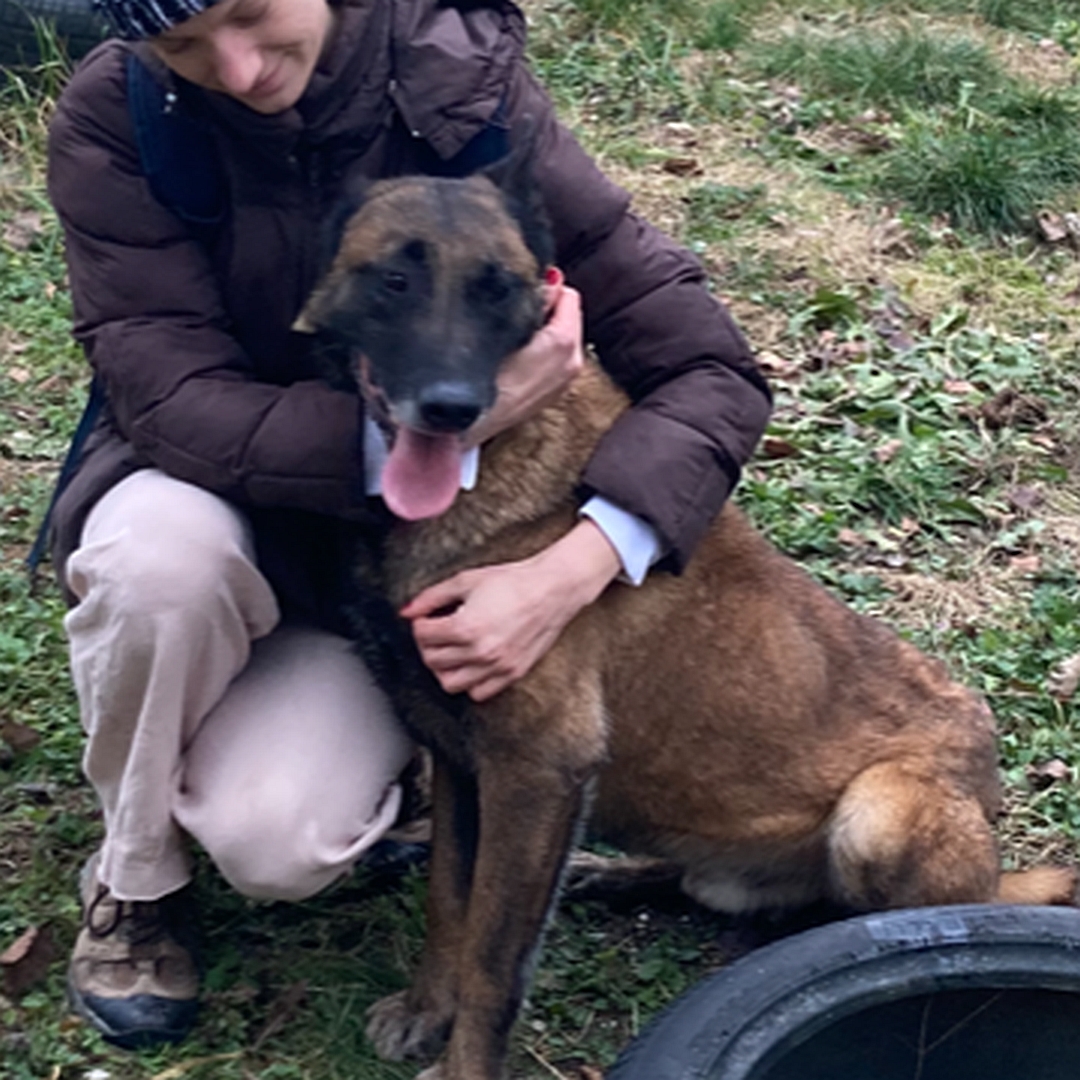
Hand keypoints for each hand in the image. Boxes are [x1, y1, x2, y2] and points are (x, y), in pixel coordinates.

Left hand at [400, 520, 620, 701]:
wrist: (552, 588)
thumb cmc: (513, 581)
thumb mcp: (466, 581)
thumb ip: (432, 597)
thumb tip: (407, 611)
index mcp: (466, 627)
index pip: (423, 637)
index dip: (421, 625)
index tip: (427, 619)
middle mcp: (480, 652)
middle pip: (433, 661)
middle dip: (428, 645)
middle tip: (436, 633)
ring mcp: (497, 666)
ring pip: (451, 683)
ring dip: (444, 668)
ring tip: (451, 650)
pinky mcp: (512, 673)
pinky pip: (478, 693)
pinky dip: (469, 682)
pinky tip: (472, 663)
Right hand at [464, 273, 584, 448]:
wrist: (460, 428)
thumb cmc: (473, 380)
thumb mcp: (500, 328)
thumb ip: (530, 299)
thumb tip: (548, 280)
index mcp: (563, 344)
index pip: (566, 293)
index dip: (540, 287)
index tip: (516, 293)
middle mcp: (571, 362)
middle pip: (566, 313)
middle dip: (544, 307)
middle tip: (510, 313)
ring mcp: (564, 380)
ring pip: (560, 333)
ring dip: (540, 327)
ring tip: (508, 334)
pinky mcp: (554, 391)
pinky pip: (554, 354)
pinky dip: (540, 347)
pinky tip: (513, 354)